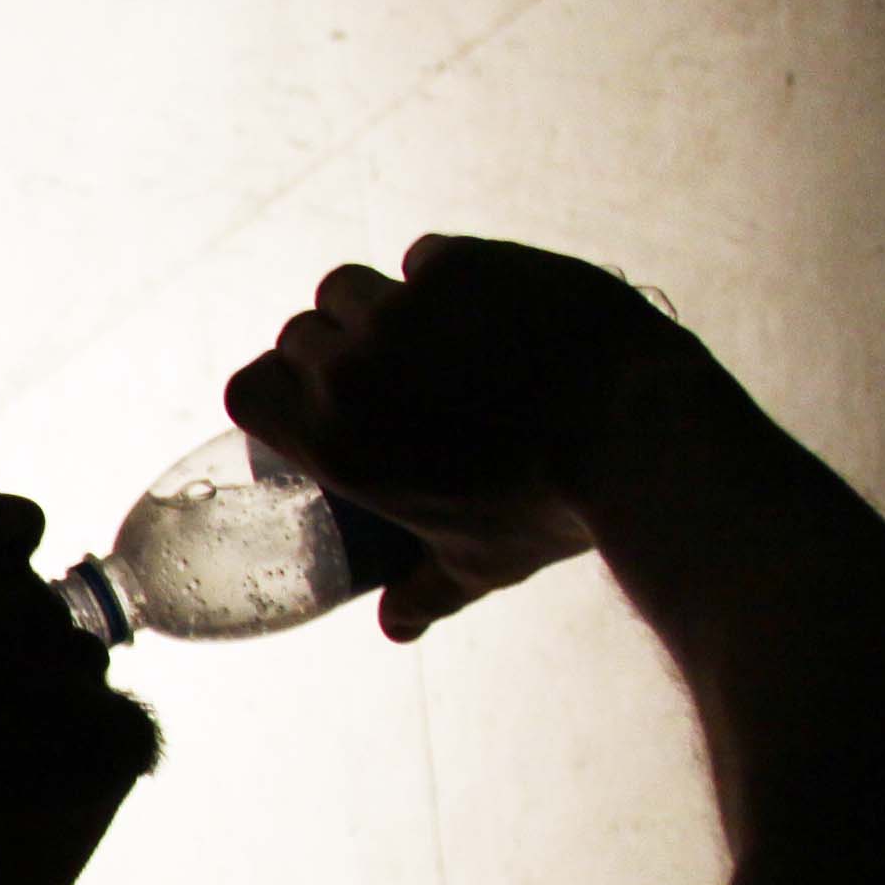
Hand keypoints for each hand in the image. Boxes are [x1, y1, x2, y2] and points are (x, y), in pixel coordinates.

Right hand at [223, 235, 718, 637]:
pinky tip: (477, 307)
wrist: (635, 433)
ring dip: (370, 306)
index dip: (272, 393)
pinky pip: (424, 258)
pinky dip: (440, 278)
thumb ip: (425, 592)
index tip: (303, 402)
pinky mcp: (462, 264)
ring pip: (350, 286)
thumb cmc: (550, 508)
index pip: (250, 389)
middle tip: (375, 375)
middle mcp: (355, 368)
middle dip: (328, 351)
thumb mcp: (480, 563)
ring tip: (418, 333)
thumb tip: (396, 625)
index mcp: (339, 441)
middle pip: (300, 334)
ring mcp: (405, 307)